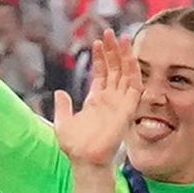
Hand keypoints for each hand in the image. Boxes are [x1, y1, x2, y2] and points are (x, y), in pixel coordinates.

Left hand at [54, 33, 143, 171]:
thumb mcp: (63, 122)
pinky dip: (133, 71)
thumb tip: (59, 93)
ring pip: (125, 74)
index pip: (102, 74)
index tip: (98, 42)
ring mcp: (120, 102)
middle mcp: (110, 99)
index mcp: (96, 100)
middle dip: (113, 51)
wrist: (85, 159)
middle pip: (115, 69)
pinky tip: (131, 57)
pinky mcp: (128, 108)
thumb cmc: (75, 146)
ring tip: (121, 38)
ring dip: (125, 56)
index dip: (101, 58)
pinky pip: (134, 86)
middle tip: (110, 32)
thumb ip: (63, 106)